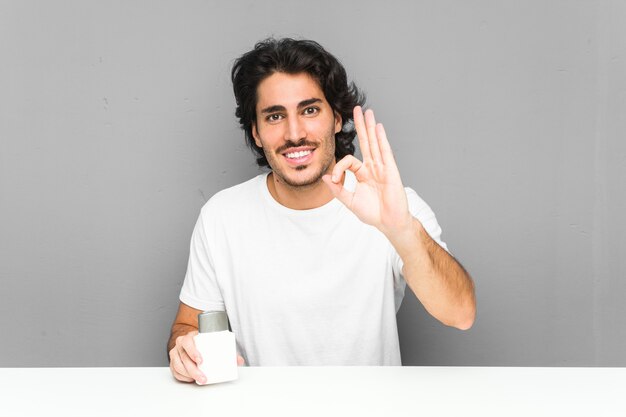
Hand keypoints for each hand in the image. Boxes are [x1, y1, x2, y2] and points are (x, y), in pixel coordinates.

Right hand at [169, 330, 244, 382]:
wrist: (191, 340)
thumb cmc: (203, 342)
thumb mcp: (213, 342)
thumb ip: (227, 351)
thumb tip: (239, 361)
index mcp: (189, 337)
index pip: (188, 343)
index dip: (193, 352)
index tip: (201, 361)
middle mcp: (180, 345)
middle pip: (184, 358)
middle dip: (193, 370)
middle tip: (203, 377)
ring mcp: (175, 353)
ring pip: (178, 366)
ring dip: (189, 375)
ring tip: (199, 380)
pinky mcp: (173, 362)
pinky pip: (175, 371)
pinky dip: (183, 377)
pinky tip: (190, 379)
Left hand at [323, 106, 412, 235]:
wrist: (389, 223)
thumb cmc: (373, 213)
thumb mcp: (350, 202)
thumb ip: (338, 190)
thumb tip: (325, 177)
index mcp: (363, 174)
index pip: (348, 161)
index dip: (338, 168)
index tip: (334, 179)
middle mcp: (373, 167)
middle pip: (366, 142)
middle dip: (361, 126)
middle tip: (357, 109)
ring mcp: (383, 168)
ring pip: (375, 143)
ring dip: (370, 127)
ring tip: (367, 111)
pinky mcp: (391, 171)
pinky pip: (385, 152)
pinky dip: (381, 139)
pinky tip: (378, 127)